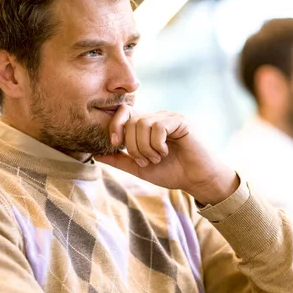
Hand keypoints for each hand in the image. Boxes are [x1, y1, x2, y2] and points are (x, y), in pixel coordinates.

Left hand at [96, 105, 237, 204]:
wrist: (196, 179)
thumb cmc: (172, 173)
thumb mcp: (139, 168)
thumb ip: (119, 160)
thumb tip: (96, 154)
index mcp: (145, 126)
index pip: (123, 113)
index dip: (115, 126)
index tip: (116, 145)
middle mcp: (156, 118)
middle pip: (131, 121)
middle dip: (133, 146)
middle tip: (146, 160)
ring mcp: (168, 118)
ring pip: (143, 124)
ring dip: (145, 147)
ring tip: (157, 158)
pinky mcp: (179, 121)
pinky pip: (158, 126)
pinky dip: (157, 144)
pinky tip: (166, 152)